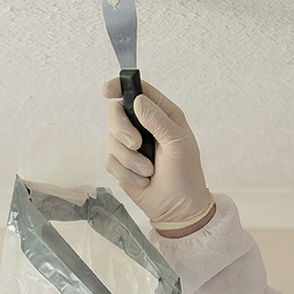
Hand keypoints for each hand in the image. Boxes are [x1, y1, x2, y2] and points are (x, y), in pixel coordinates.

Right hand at [102, 78, 215, 232]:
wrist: (178, 207)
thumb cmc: (186, 173)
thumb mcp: (178, 143)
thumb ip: (158, 120)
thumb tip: (137, 101)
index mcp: (161, 114)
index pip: (137, 90)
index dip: (120, 86)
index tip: (107, 90)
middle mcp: (142, 126)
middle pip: (115, 113)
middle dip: (122, 129)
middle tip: (136, 144)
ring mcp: (129, 145)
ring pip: (110, 139)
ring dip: (130, 159)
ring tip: (148, 171)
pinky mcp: (120, 163)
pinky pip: (109, 161)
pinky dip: (126, 172)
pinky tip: (142, 179)